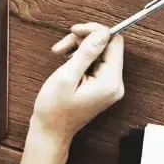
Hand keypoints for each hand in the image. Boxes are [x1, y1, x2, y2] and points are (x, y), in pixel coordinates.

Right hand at [11, 23, 123, 163]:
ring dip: (79, 47)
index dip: (96, 31)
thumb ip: (87, 53)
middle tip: (62, 45)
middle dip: (83, 40)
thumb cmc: (53, 110)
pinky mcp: (101, 85)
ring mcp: (109, 84)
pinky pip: (94, 62)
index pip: (114, 42)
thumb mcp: (67, 77)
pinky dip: (79, 57)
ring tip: (60, 53)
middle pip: (106, 46)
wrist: (49, 133)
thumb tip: (103, 33)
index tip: (76, 30)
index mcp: (110, 81)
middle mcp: (115, 82)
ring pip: (99, 52)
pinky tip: (65, 61)